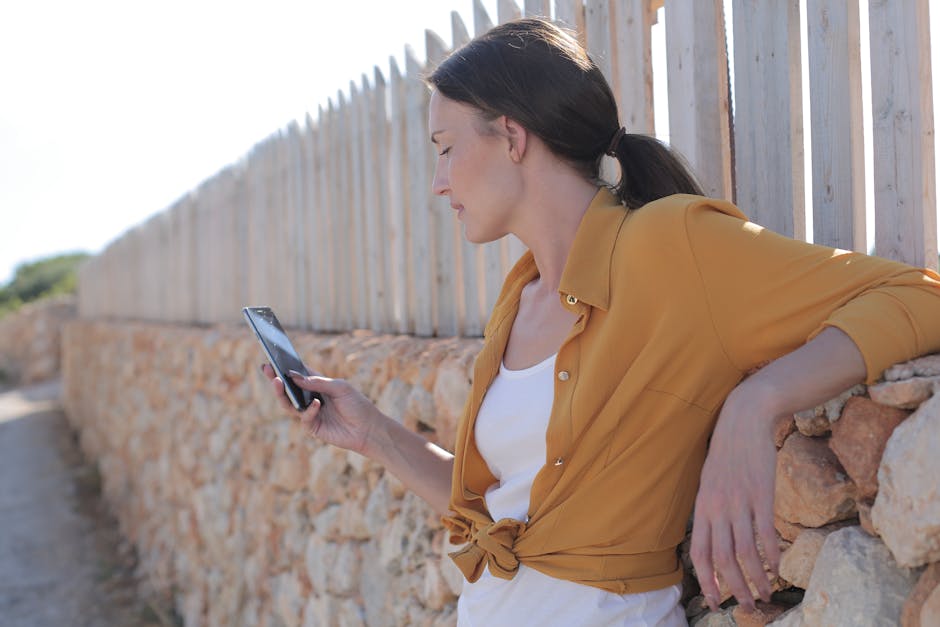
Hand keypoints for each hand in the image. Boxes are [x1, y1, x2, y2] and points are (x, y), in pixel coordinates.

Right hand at [260, 363, 381, 454]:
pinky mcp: (313, 428)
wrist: (369, 429)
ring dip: (282, 393)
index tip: (272, 358)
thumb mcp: (340, 388)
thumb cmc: (357, 405)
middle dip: (276, 379)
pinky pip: (304, 418)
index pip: (298, 374)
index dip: (285, 367)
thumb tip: (294, 376)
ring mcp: (310, 413)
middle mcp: (311, 398)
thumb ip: (318, 382)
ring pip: (289, 404)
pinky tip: (316, 404)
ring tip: (278, 382)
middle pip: (289, 389)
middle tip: (268, 369)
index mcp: (318, 385)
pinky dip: (309, 410)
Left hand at [690, 383, 780, 612]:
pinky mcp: (761, 494)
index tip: (713, 600)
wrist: (743, 418)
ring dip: (756, 578)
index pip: (700, 553)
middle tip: (746, 606)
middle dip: (734, 588)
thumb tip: (714, 537)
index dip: (706, 580)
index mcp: (703, 507)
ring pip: (745, 552)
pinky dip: (771, 555)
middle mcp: (718, 508)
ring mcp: (740, 502)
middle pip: (723, 559)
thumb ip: (711, 509)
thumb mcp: (709, 481)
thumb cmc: (727, 451)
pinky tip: (777, 568)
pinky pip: (765, 533)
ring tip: (765, 594)